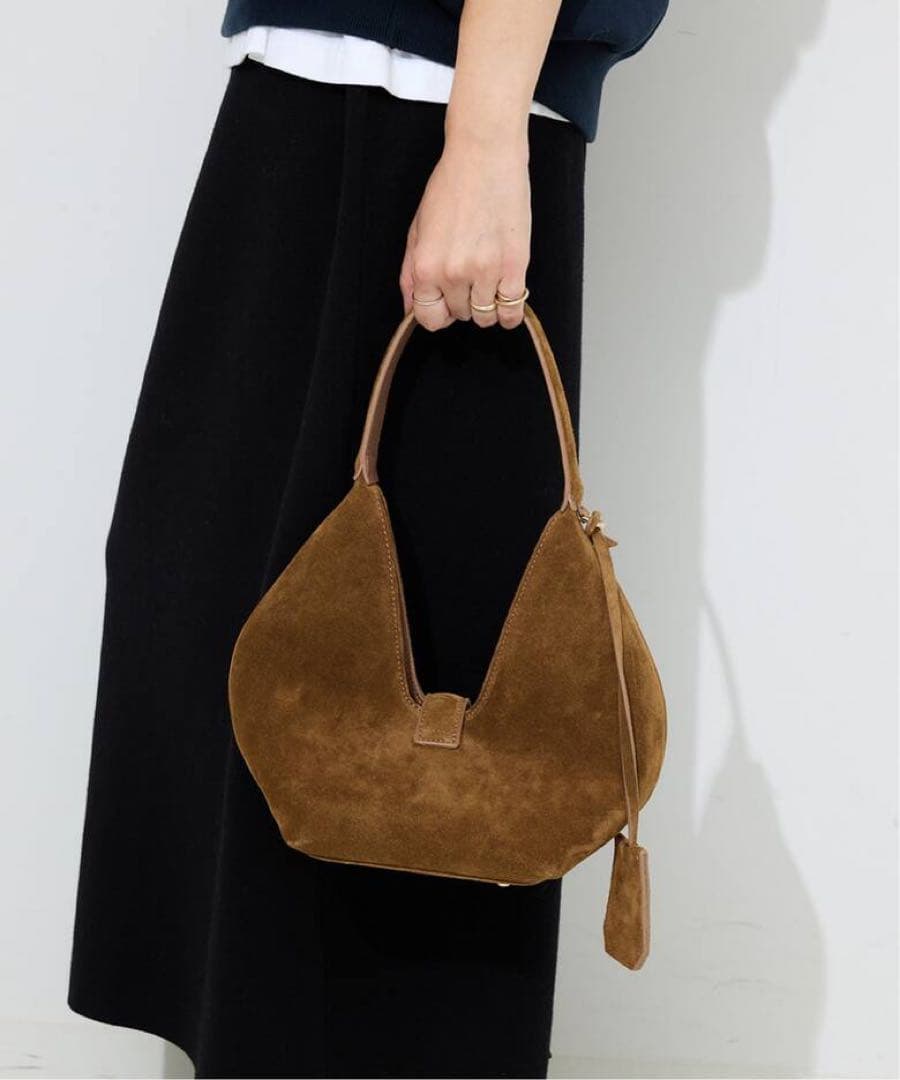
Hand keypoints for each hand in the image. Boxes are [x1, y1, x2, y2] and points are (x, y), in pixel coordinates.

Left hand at [399, 132, 530, 330]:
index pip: (428, 318)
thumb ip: (410, 273)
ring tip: (489, 276)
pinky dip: (510, 309)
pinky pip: (512, 311)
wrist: (484, 155)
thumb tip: (411, 307)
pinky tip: (507, 292)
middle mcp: (452, 273)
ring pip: (486, 317)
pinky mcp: (514, 267)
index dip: (438, 312)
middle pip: (459, 315)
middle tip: (470, 272)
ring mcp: (484, 272)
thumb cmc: (451, 186)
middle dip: (464, 300)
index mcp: (425, 266)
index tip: (446, 302)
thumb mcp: (418, 229)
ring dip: (487, 303)